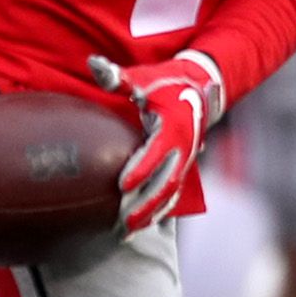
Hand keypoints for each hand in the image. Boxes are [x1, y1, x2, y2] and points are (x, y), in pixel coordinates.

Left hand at [87, 52, 221, 234]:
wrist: (200, 86)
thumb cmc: (165, 81)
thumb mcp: (142, 77)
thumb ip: (117, 76)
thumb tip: (94, 65)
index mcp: (173, 127)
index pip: (156, 153)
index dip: (140, 169)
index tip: (120, 184)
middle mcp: (183, 147)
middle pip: (165, 182)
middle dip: (144, 204)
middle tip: (121, 222)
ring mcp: (185, 159)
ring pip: (169, 193)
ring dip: (150, 214)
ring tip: (126, 231)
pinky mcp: (183, 166)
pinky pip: (173, 193)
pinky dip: (158, 210)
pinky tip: (141, 225)